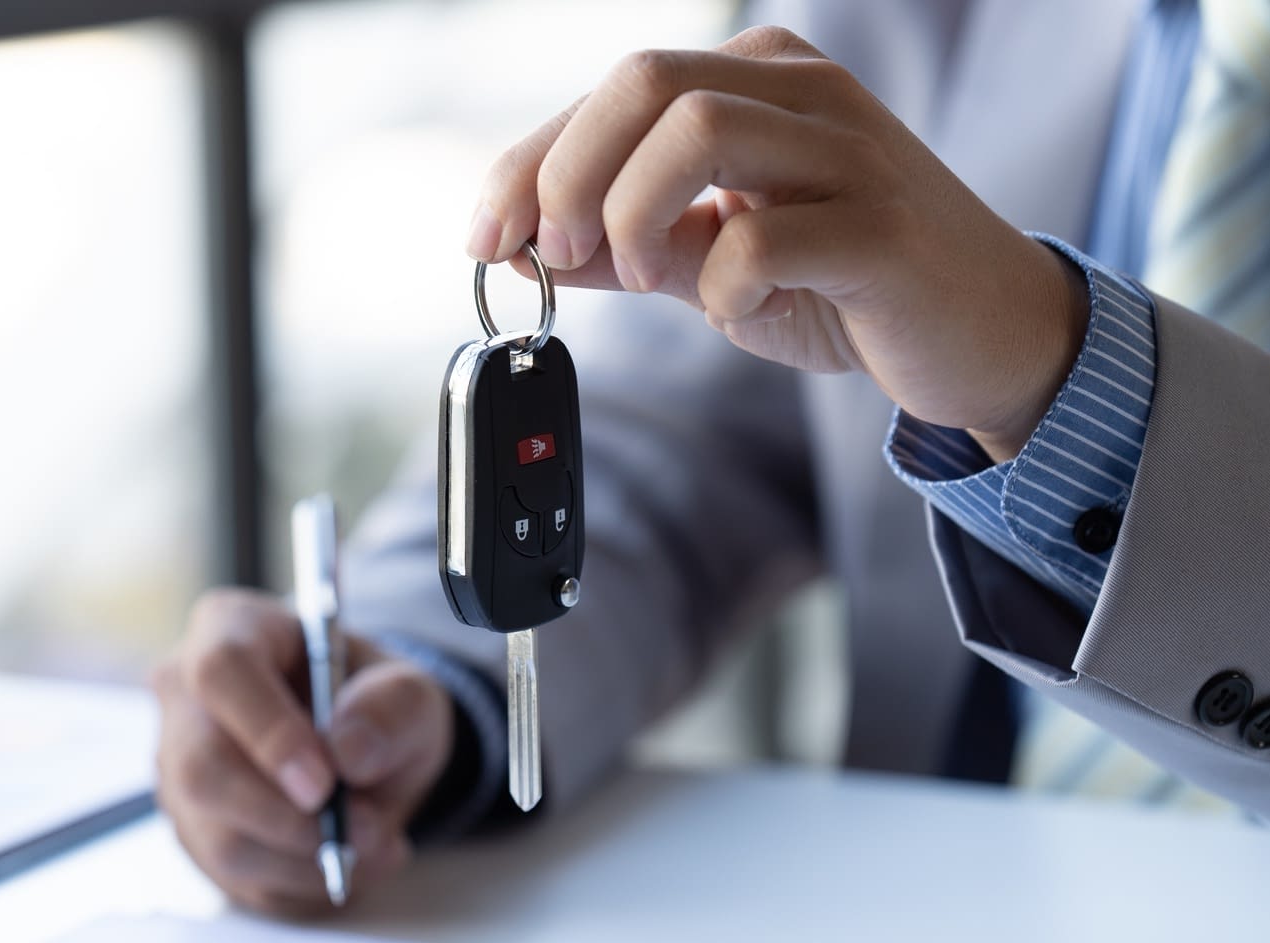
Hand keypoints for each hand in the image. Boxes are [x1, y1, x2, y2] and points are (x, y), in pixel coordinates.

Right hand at [152, 588, 453, 914]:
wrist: (362, 750)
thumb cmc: (371, 704)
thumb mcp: (408, 693)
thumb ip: (390, 710)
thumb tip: (347, 753)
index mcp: (228, 629)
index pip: (221, 672)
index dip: (267, 731)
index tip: (324, 783)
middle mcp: (183, 696)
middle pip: (201, 769)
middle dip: (289, 819)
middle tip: (364, 830)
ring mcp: (177, 768)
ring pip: (219, 837)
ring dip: (306, 860)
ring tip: (375, 846)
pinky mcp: (192, 829)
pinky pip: (234, 878)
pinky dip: (300, 884)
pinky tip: (345, 861)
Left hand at [465, 25, 1088, 461]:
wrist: (987, 334)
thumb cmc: (847, 285)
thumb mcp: (712, 261)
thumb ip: (622, 248)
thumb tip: (520, 250)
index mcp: (759, 80)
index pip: (614, 90)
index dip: (526, 163)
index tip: (484, 236)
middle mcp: (805, 92)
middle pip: (644, 83)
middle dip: (568, 176)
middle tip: (560, 257)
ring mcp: (851, 152)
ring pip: (697, 131)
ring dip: (632, 218)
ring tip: (642, 278)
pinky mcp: (883, 230)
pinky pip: (763, 238)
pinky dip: (720, 286)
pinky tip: (736, 309)